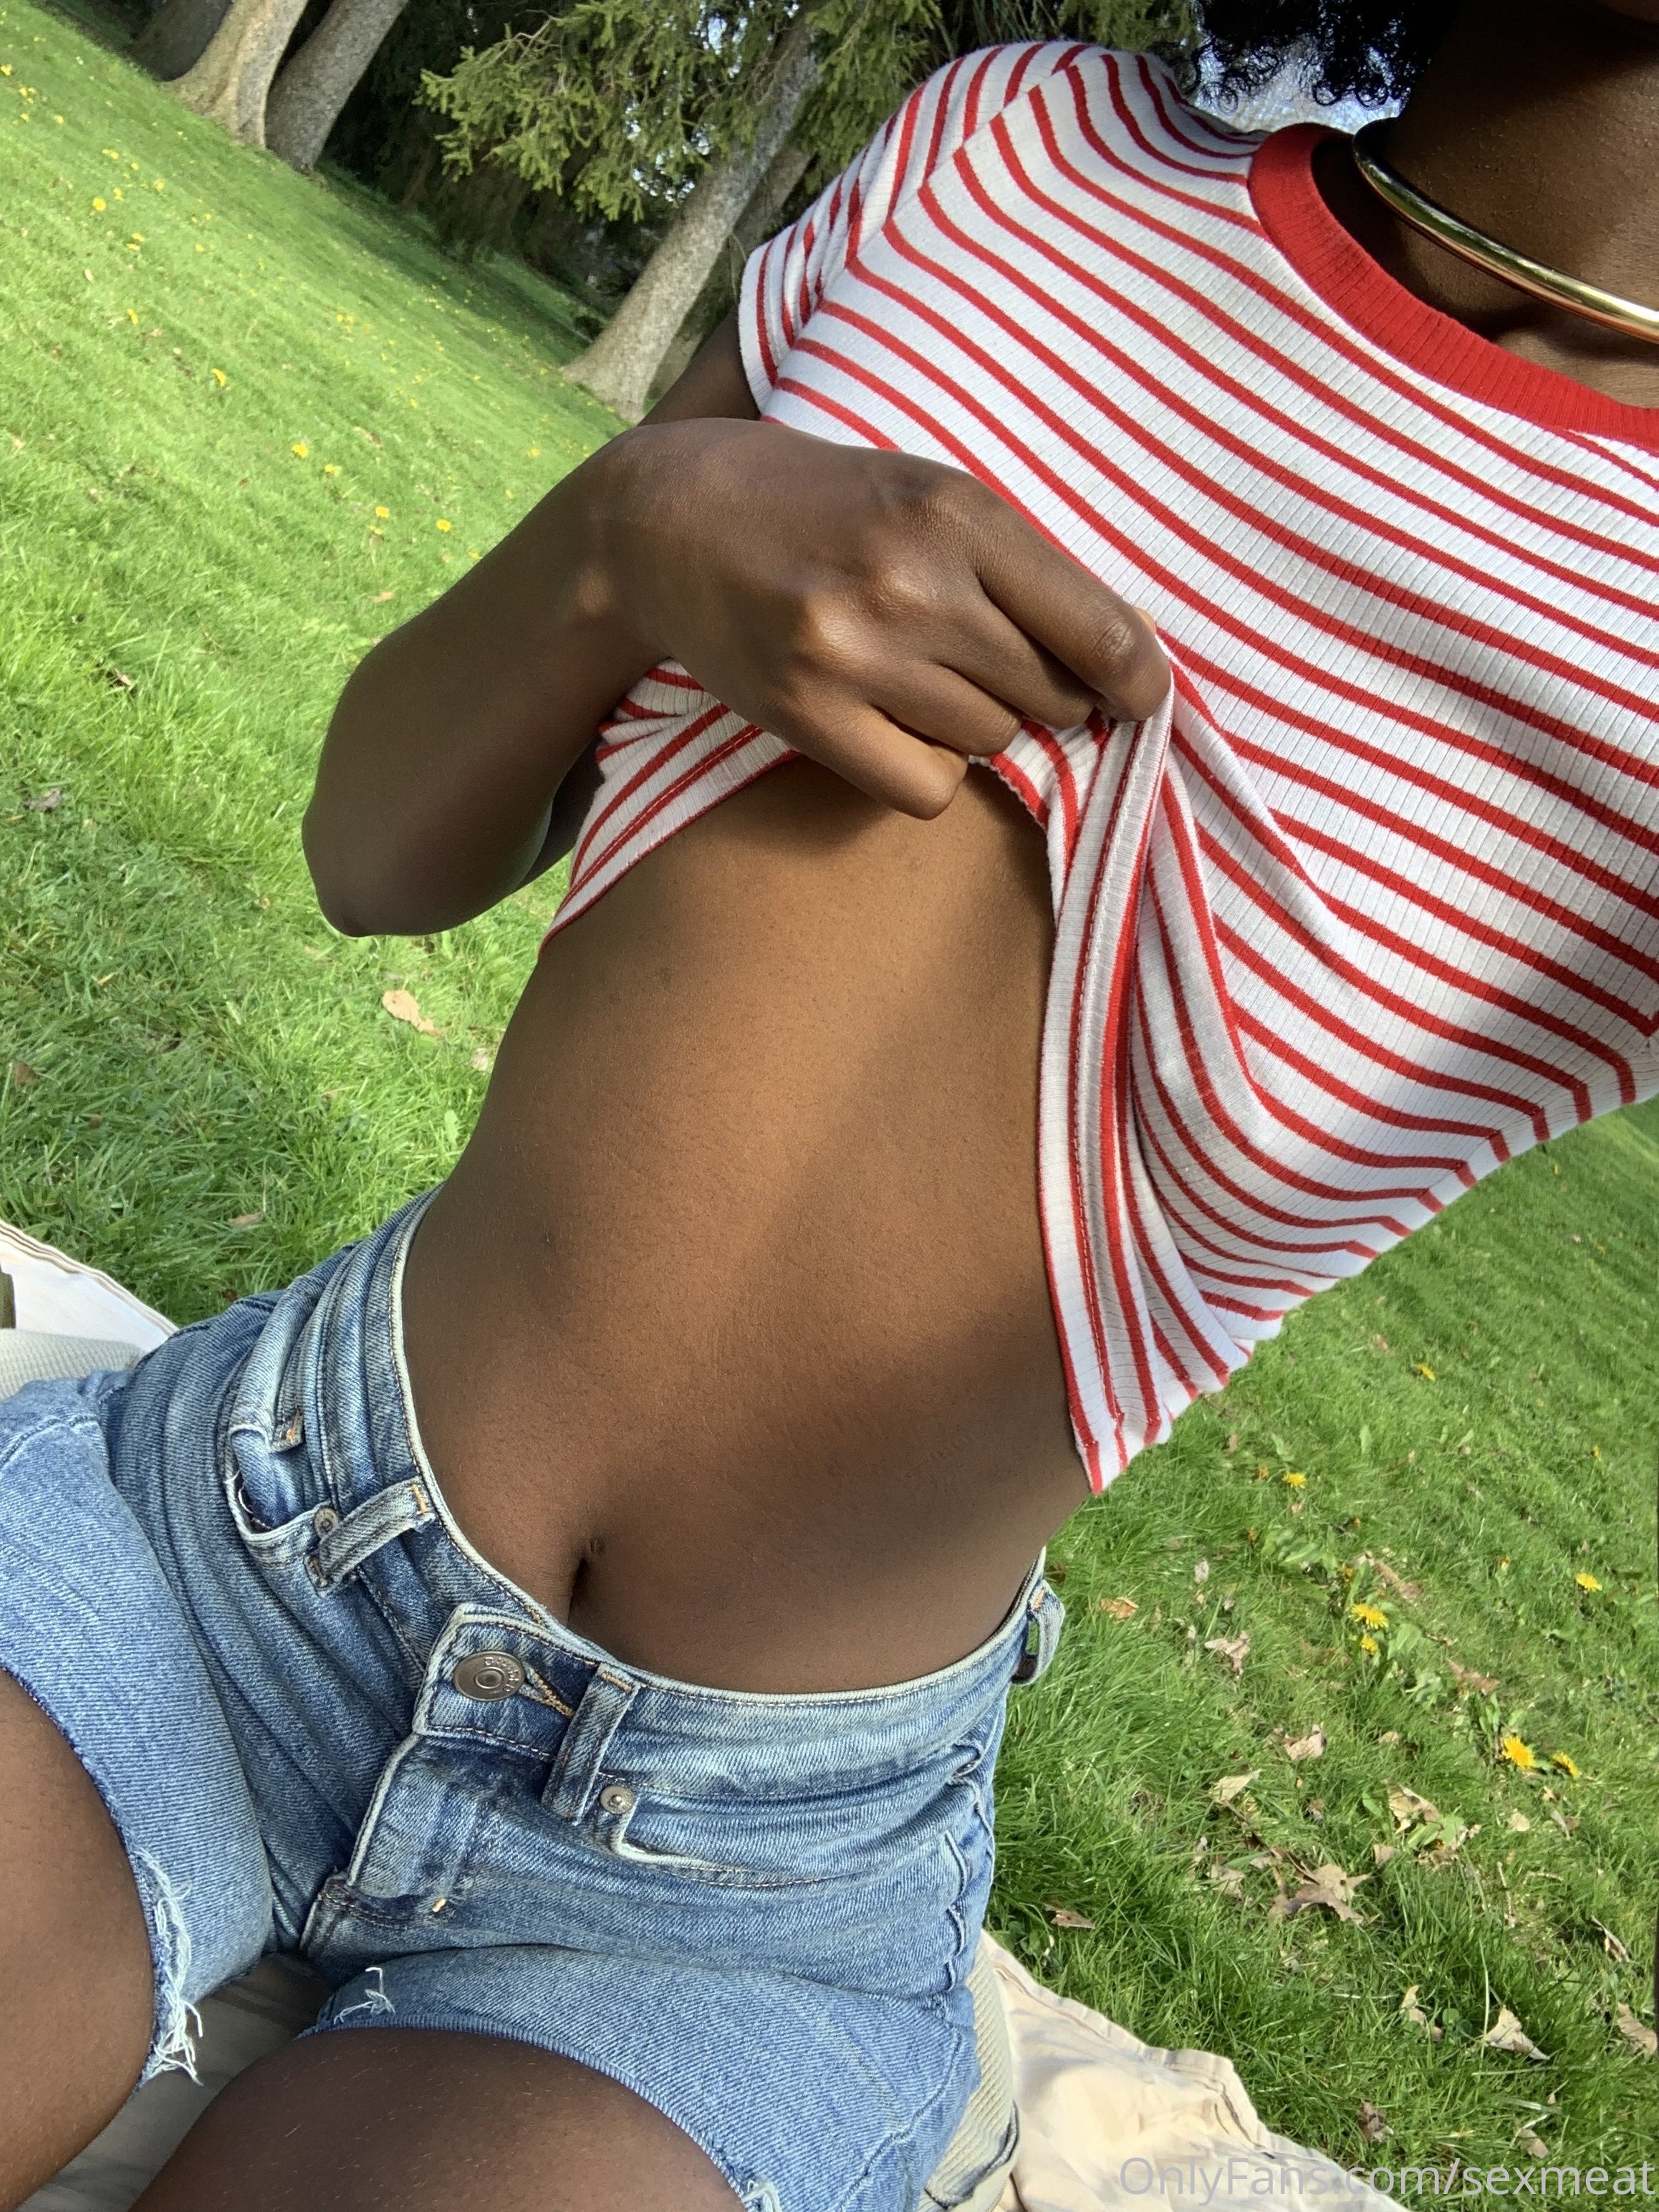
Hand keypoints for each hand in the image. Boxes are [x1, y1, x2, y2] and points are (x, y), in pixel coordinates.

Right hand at [587, 415, 1169, 819]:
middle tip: (992, 668)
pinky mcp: (807, 713)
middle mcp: (912, 583)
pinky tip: (889, 724)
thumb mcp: (928, 493)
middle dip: (1042, 695)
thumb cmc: (821, 507)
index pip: (1097, 629)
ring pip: (988, 741)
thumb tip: (1130, 657)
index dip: (1136, 679)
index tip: (1142, 698)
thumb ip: (1021, 566)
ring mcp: (855, 653)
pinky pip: (926, 787)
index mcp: (958, 513)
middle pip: (1047, 695)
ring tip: (918, 677)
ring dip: (974, 725)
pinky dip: (924, 768)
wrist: (669, 522)